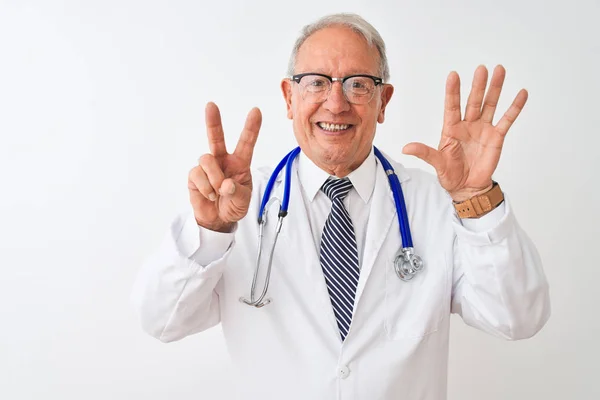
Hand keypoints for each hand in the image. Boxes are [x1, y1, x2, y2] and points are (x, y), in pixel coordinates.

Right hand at [188, 102, 261, 231]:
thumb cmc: (233, 206)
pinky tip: (209, 195)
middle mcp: (222, 160)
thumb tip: (226, 184)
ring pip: (207, 159)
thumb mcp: (243, 201)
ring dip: (214, 177)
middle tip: (211, 105)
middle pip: (216, 138)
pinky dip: (205, 187)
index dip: (251, 128)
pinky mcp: (194, 176)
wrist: (218, 220)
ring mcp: (207, 167)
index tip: (256, 111)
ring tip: (217, 192)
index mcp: (239, 163)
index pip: (246, 143)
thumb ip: (238, 192)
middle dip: (213, 122)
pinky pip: (197, 174)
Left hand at [402, 65, 527, 201]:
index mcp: (451, 129)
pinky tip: (521, 93)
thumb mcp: (437, 163)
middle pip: (473, 101)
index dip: (453, 92)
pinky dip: (515, 107)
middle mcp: (467, 125)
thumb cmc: (450, 174)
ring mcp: (483, 129)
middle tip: (481, 68)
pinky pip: (507, 120)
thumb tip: (406, 148)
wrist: (467, 187)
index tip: (453, 75)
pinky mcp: (496, 137)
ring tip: (500, 70)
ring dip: (495, 88)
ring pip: (490, 104)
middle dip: (477, 85)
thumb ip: (424, 153)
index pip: (452, 106)